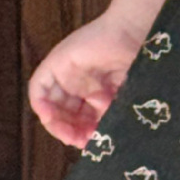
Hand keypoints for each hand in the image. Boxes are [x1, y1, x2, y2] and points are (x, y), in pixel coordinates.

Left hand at [27, 15, 144, 147]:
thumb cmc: (140, 62)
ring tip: (68, 134)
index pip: (83, 121)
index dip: (85, 135)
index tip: (91, 146)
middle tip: (80, 142)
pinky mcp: (56, 64)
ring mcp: (67, 75)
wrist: (137, 34)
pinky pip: (38, 88)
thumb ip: (113, 118)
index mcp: (98, 93)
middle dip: (71, 132)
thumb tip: (100, 142)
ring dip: (57, 123)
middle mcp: (80, 85)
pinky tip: (49, 116)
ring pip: (52, 106)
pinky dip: (40, 105)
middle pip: (66, 116)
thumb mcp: (127, 99)